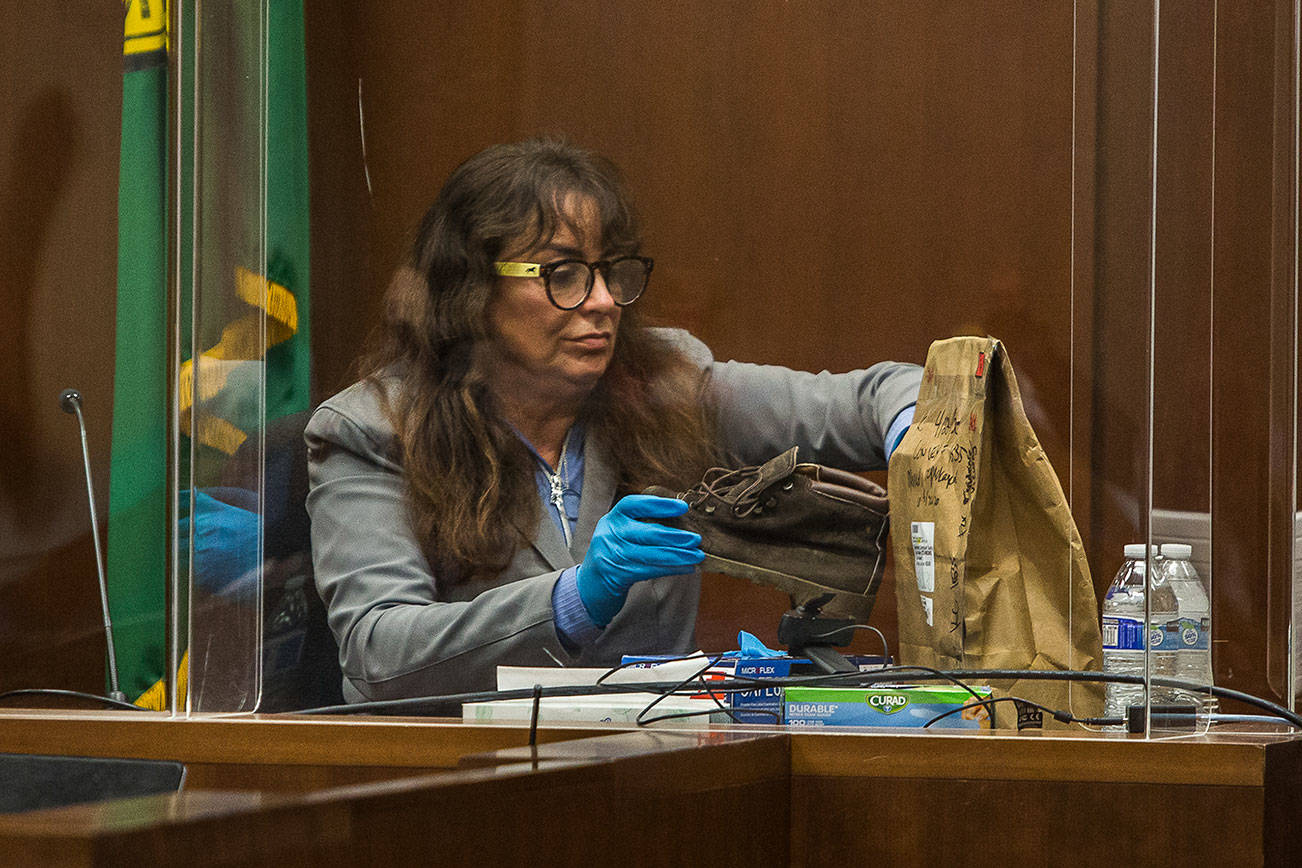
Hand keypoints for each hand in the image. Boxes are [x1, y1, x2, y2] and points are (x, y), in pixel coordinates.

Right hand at [575, 494, 702, 626]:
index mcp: (612, 518)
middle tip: (696, 538)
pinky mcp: (617, 575)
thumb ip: (642, 524)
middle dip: (675, 536)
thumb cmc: (615, 553)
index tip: (682, 506)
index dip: (659, 504)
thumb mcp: (621, 533)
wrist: (590, 585)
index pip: (634, 504)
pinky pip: (650, 570)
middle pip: (647, 532)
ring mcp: (612, 555)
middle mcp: (609, 534)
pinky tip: (688, 568)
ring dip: (678, 555)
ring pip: (651, 554)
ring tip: (698, 555)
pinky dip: (671, 569)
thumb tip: (681, 520)